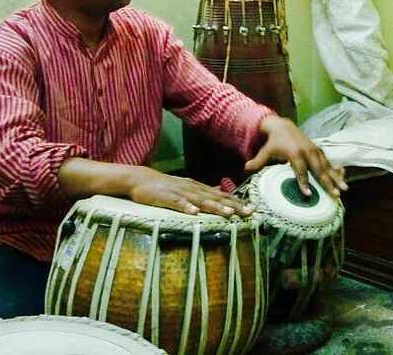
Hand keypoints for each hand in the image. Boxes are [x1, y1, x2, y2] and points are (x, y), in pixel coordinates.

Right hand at [129, 169, 252, 216]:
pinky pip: (177, 203)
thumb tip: (220, 196)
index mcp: (198, 188)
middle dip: (234, 206)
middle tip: (250, 212)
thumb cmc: (164, 187)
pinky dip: (186, 207)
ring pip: (200, 200)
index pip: (222, 196)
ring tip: (229, 214)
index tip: (253, 209)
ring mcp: (179, 192)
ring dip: (215, 207)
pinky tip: (194, 213)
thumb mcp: (186, 189)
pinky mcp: (165, 197)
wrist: (139, 178)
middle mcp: (193, 189)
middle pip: (216, 198)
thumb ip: (202, 193)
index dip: (238, 202)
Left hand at [244, 115, 347, 198]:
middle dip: (328, 183)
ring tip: (345, 190)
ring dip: (337, 179)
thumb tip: (245, 168)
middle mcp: (307, 152)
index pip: (300, 171)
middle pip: (318, 170)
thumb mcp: (265, 151)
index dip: (304, 183)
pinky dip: (337, 172)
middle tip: (335, 195)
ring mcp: (315, 150)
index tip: (309, 195)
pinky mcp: (319, 150)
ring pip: (327, 167)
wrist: (283, 126)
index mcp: (294, 153)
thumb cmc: (274, 142)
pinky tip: (344, 180)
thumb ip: (258, 161)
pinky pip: (329, 163)